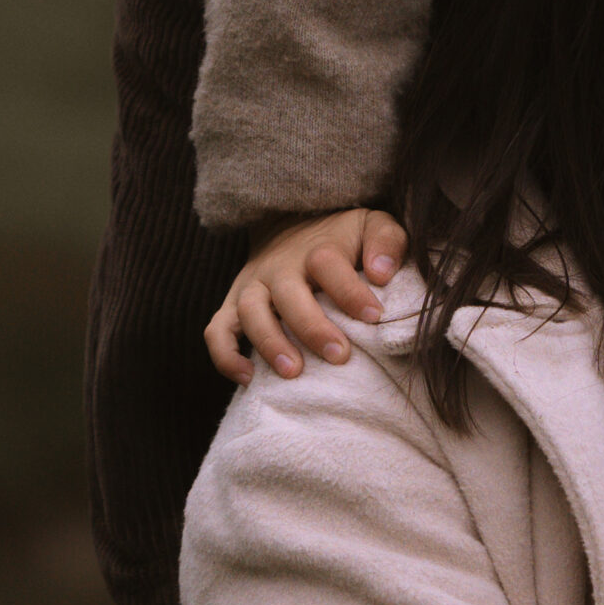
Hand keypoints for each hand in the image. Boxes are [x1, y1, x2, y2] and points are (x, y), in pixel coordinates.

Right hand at [204, 209, 408, 383]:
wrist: (293, 225)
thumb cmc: (342, 238)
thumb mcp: (371, 226)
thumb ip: (386, 242)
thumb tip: (381, 273)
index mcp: (316, 248)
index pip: (327, 264)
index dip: (350, 291)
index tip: (374, 316)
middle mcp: (279, 268)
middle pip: (287, 293)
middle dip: (311, 327)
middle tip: (339, 355)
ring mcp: (252, 287)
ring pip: (249, 313)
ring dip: (269, 343)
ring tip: (293, 372)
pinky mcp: (232, 306)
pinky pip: (217, 331)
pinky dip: (226, 356)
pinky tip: (248, 379)